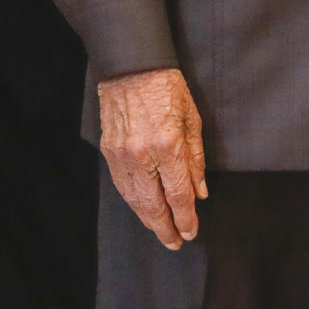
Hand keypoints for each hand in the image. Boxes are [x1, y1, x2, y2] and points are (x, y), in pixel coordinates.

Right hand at [99, 68, 207, 249]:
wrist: (131, 65)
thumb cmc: (167, 87)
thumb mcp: (191, 118)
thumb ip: (195, 159)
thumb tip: (199, 193)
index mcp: (168, 145)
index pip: (178, 194)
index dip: (186, 217)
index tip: (191, 231)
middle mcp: (142, 155)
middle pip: (154, 205)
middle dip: (166, 228)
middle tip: (176, 242)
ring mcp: (122, 155)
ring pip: (135, 200)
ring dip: (148, 220)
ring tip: (161, 231)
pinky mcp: (109, 151)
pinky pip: (122, 186)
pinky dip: (133, 202)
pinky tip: (142, 209)